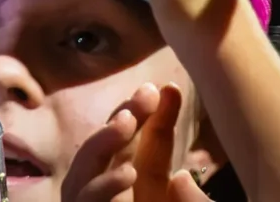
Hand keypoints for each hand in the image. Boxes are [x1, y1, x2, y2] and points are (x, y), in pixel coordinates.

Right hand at [61, 83, 204, 201]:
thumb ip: (192, 201)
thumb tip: (180, 177)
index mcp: (138, 188)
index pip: (145, 148)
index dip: (156, 117)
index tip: (170, 88)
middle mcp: (110, 191)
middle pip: (114, 148)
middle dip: (127, 115)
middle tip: (149, 91)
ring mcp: (90, 201)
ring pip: (88, 166)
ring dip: (105, 140)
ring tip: (127, 120)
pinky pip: (87, 198)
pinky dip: (104, 185)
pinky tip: (129, 172)